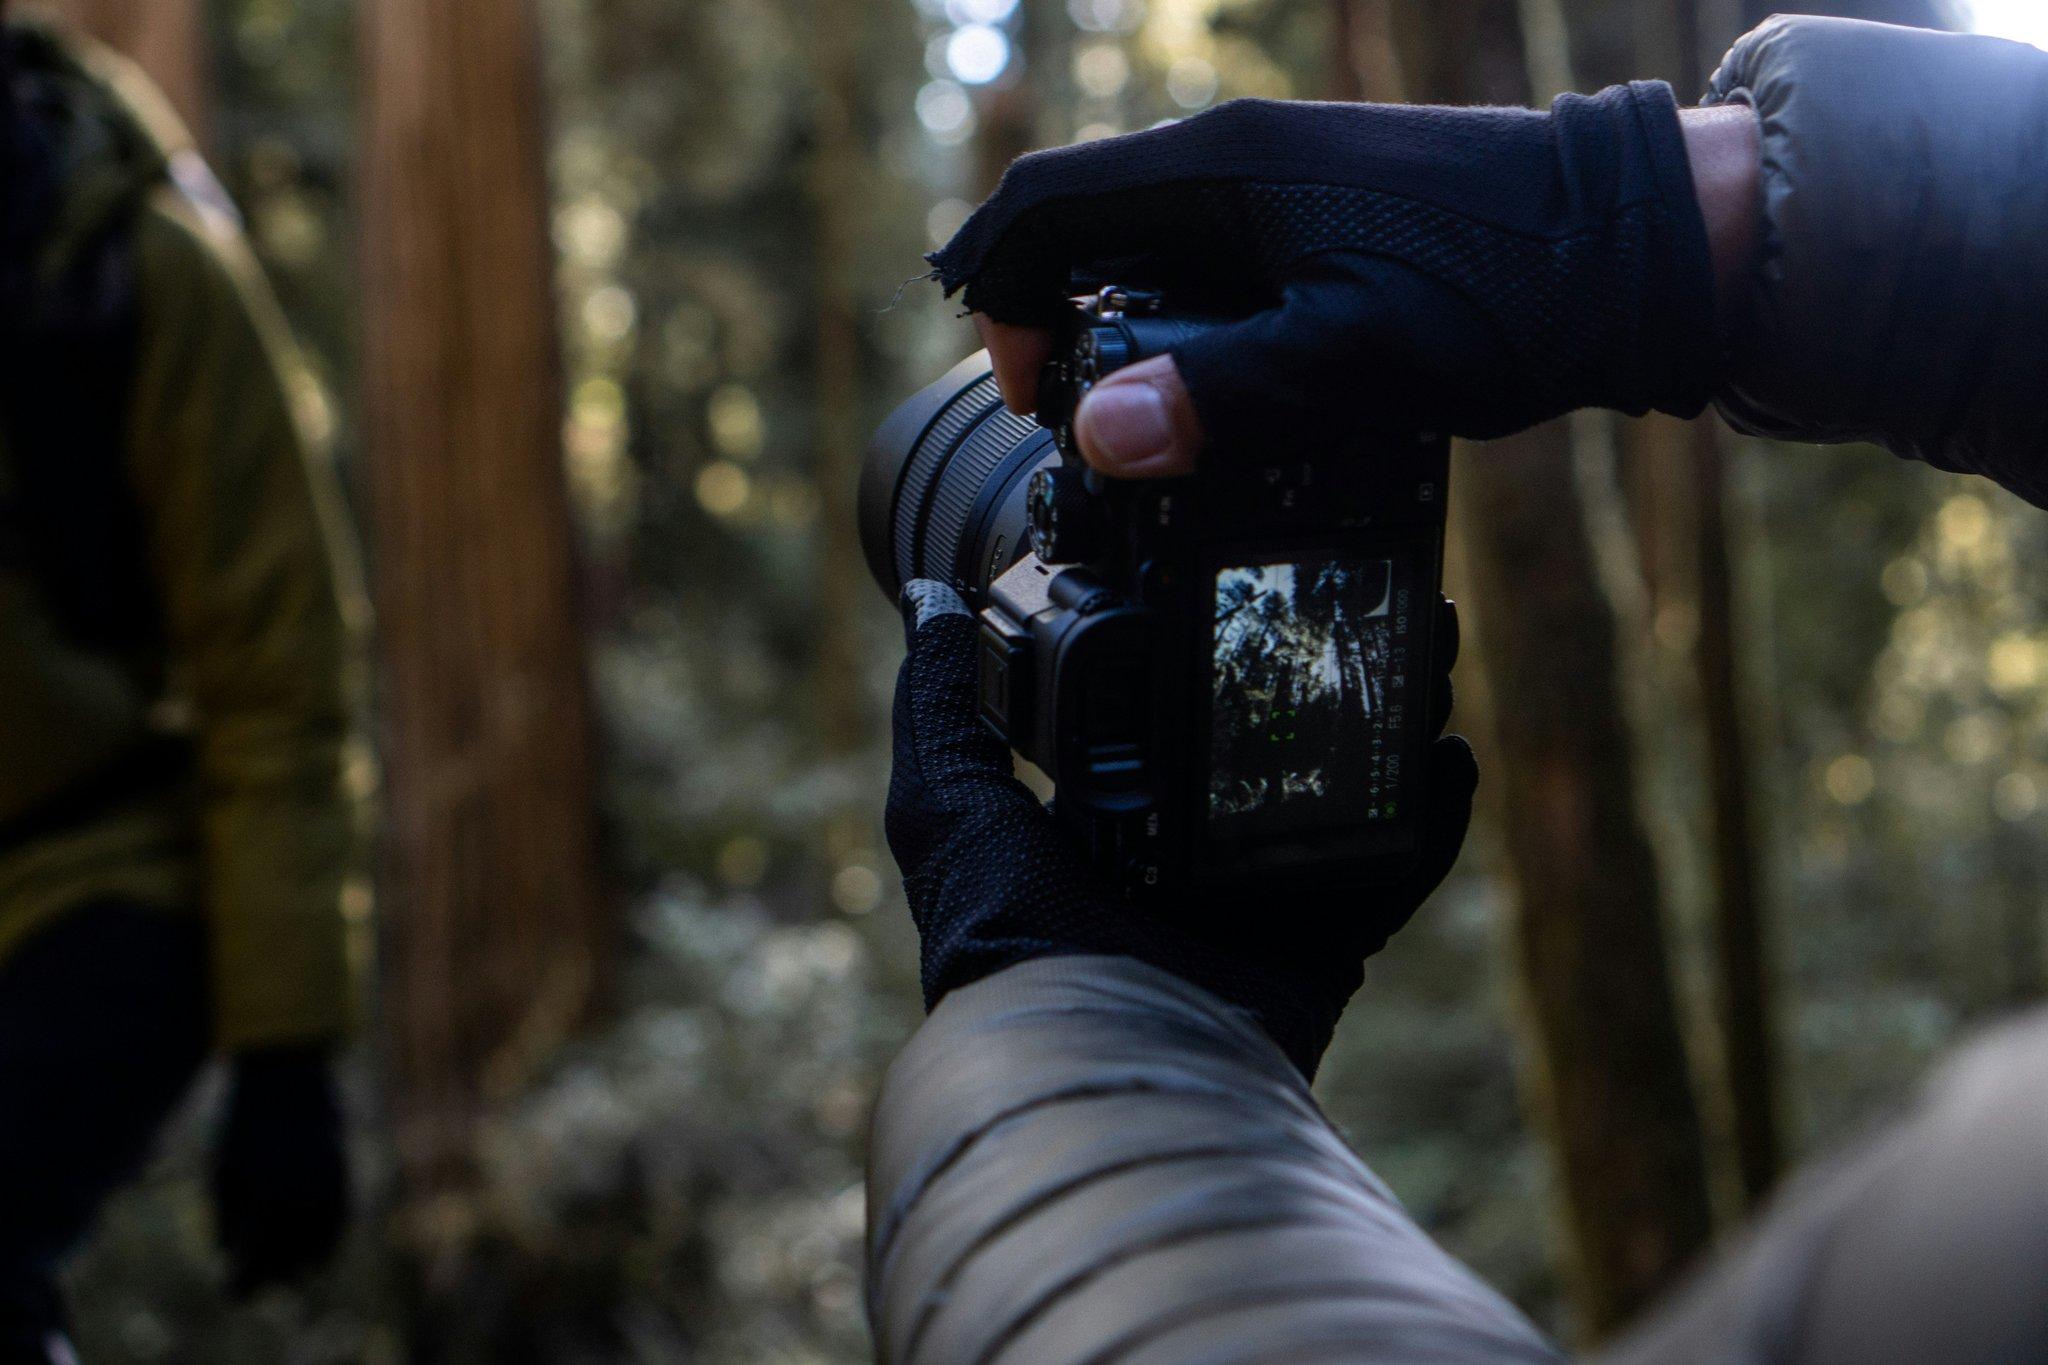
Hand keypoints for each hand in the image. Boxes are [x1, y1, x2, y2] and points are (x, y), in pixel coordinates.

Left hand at [210, 1045, 348, 1294]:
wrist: (290, 1075)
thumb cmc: (245, 1122)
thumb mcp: (223, 1170)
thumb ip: (225, 1217)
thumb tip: (225, 1254)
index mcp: (270, 1197)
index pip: (258, 1258)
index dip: (244, 1282)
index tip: (231, 1296)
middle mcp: (305, 1196)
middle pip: (289, 1259)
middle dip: (270, 1279)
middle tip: (251, 1293)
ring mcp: (329, 1185)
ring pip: (320, 1243)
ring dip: (301, 1265)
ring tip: (285, 1278)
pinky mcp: (344, 1173)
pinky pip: (340, 1221)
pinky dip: (328, 1241)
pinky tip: (315, 1253)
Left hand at [885, 579, 1477, 1077]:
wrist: (1091, 1059)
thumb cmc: (1007, 944)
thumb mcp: (950, 808)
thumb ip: (941, 705)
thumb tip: (928, 599)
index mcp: (1113, 823)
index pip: (1181, 714)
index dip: (1227, 651)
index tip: (1261, 583)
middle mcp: (1193, 861)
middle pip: (1283, 747)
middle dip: (1333, 679)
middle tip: (1373, 609)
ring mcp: (1265, 905)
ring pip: (1347, 796)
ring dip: (1393, 725)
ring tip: (1429, 655)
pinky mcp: (1323, 950)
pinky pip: (1391, 873)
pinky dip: (1430, 819)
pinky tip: (1448, 756)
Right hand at [932, 86, 1737, 476]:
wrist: (1635, 243)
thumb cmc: (1502, 290)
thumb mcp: (1352, 358)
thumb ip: (1220, 396)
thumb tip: (1096, 435)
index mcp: (1220, 168)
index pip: (1046, 204)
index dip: (1000, 294)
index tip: (1025, 394)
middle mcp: (1239, 153)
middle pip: (1085, 216)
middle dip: (1044, 308)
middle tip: (1057, 414)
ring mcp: (1286, 176)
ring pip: (1147, 236)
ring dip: (1109, 315)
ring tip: (1123, 412)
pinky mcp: (1326, 210)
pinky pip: (1209, 253)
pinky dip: (1174, 314)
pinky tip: (1209, 381)